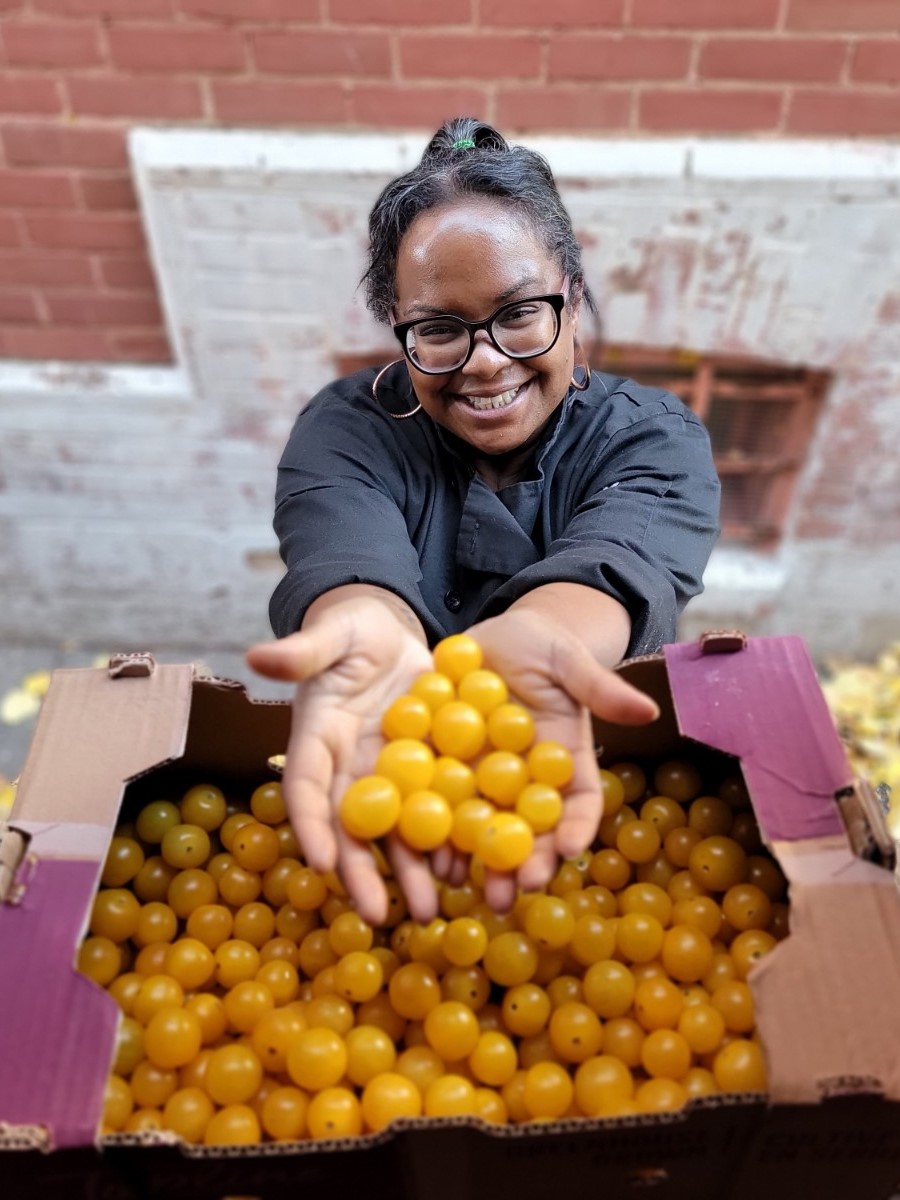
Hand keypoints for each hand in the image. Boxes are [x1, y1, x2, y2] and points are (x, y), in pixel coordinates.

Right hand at [246, 589, 435, 926]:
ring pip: (394, 831)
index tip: (320, 862)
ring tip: (432, 909)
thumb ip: (303, 650)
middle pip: (350, 827)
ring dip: (409, 871)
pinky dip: (447, 841)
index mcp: (316, 739)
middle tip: (378, 916)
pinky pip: (435, 811)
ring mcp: (388, 774)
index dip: (310, 824)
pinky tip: (467, 870)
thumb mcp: (333, 634)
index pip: (304, 787)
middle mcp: (349, 768)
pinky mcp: (426, 771)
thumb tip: (257, 654)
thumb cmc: (352, 629)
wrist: (393, 632)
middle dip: (361, 873)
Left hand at [438, 607, 657, 911]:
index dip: (576, 827)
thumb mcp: (568, 658)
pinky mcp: (439, 767)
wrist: (489, 635)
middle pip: (529, 829)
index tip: (569, 850)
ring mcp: (482, 778)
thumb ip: (599, 686)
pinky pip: (436, 803)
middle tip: (516, 891)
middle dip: (524, 863)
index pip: (579, 801)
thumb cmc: (540, 644)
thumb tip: (649, 709)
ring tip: (468, 887)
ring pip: (484, 828)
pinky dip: (433, 831)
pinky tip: (424, 855)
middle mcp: (524, 779)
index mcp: (563, 759)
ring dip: (477, 861)